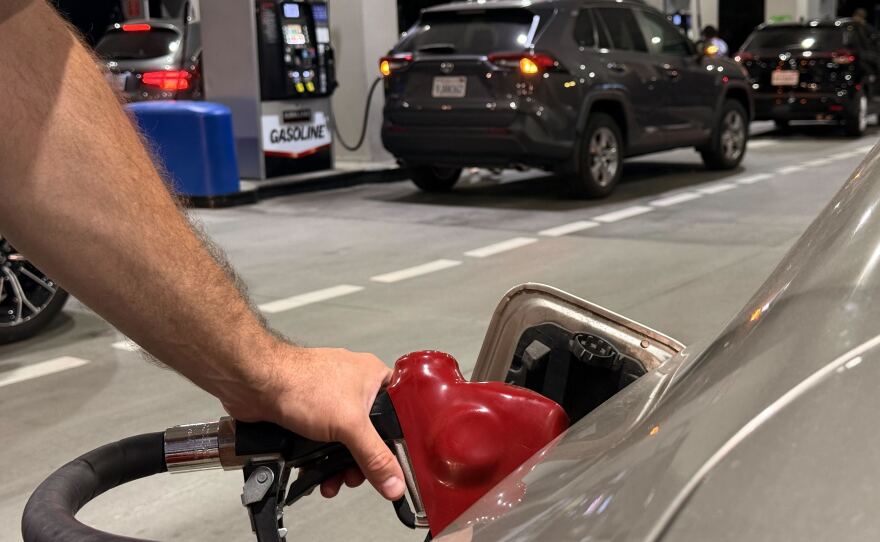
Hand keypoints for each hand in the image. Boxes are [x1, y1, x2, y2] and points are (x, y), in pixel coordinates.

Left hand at [223, 345, 405, 499]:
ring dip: (337, 465)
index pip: (399, 411)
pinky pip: (322, 442)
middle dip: (360, 461)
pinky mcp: (308, 412)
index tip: (393, 464)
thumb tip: (394, 482)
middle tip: (354, 476)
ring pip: (344, 440)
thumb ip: (375, 458)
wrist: (255, 384)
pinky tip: (314, 471)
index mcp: (372, 377)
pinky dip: (319, 459)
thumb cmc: (300, 382)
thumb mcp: (349, 426)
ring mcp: (329, 399)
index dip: (397, 439)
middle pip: (369, 433)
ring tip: (332, 480)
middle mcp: (353, 385)